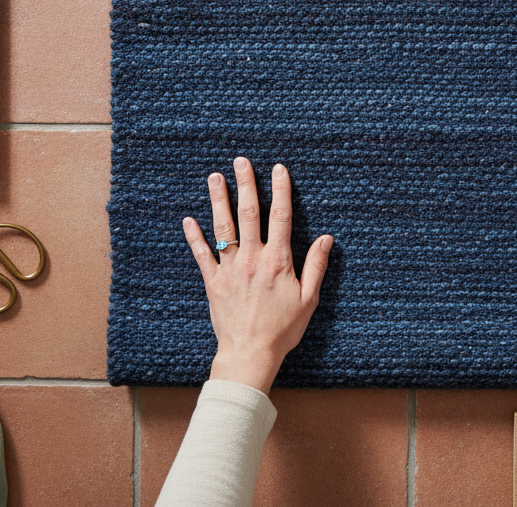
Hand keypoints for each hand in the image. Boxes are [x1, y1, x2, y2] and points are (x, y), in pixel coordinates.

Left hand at [183, 157, 333, 394]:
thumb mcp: (309, 299)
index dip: (281, 190)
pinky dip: (194, 236)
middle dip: (246, 185)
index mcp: (278, 261)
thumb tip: (327, 239)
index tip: (278, 169)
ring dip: (219, 200)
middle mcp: (253, 259)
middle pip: (249, 214)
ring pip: (223, 228)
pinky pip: (202, 255)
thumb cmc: (283, 329)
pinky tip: (189, 219)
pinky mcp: (213, 282)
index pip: (281, 217)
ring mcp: (230, 269)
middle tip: (241, 161)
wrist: (250, 354)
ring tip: (215, 177)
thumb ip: (317, 266)